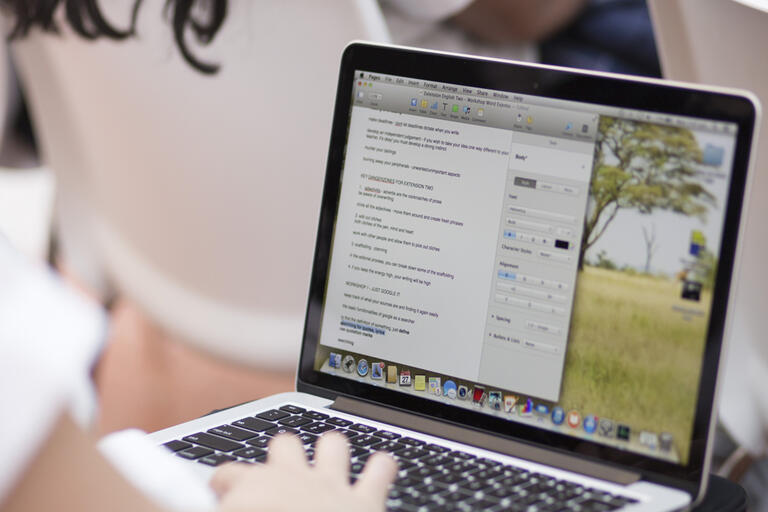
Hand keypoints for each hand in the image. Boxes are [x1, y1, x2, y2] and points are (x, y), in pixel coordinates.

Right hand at [211, 432, 397, 511]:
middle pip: (283, 444)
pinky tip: (378, 473)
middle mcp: (290, 479)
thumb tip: (196, 507)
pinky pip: (381, 468)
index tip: (222, 500)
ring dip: (332, 454)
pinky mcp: (366, 500)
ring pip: (332, 443)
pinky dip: (381, 469)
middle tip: (279, 484)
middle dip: (283, 458)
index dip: (223, 488)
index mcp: (250, 492)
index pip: (225, 475)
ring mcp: (330, 485)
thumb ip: (214, 509)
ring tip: (328, 473)